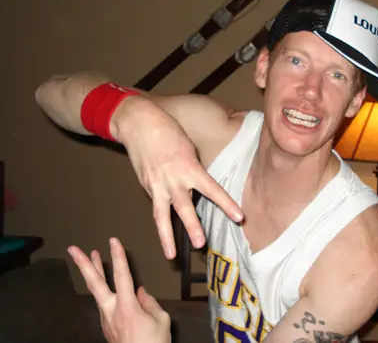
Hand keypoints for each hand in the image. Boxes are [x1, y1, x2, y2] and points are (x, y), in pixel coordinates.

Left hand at [68, 238, 170, 342]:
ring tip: (92, 258)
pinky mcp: (107, 328)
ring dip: (94, 274)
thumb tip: (141, 292)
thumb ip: (150, 303)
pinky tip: (110, 288)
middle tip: (73, 249)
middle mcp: (111, 310)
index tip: (113, 240)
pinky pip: (105, 305)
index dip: (118, 256)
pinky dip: (105, 291)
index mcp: (127, 306)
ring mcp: (106, 320)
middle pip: (95, 283)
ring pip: (97, 292)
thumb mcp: (161, 320)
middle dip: (84, 264)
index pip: (122, 275)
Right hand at [114, 96, 242, 256]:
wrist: (138, 122)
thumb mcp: (188, 147)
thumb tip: (199, 184)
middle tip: (200, 244)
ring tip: (171, 255)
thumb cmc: (168, 131)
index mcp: (189, 168)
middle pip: (184, 208)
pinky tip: (165, 231)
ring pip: (161, 216)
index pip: (212, 190)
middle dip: (192, 227)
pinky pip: (156, 205)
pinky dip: (161, 218)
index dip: (226, 204)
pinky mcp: (146, 186)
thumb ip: (194, 169)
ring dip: (166, 237)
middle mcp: (173, 179)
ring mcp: (156, 185)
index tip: (239, 217)